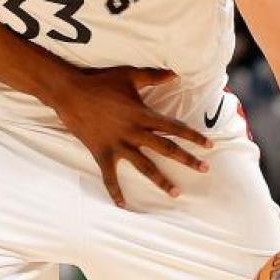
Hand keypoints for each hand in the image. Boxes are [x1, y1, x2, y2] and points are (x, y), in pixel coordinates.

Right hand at [49, 66, 212, 207]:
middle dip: (187, 159)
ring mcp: (117, 144)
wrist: (70, 92)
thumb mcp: (128, 75)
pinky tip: (123, 205)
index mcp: (142, 114)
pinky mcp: (102, 153)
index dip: (193, 135)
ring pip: (144, 166)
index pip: (174, 127)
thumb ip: (153, 76)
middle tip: (205, 170)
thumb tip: (176, 74)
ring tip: (176, 192)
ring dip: (161, 180)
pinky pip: (109, 176)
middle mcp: (133, 132)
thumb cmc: (100, 81)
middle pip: (166, 148)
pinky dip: (115, 191)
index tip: (210, 145)